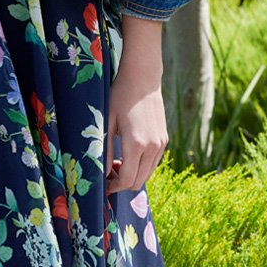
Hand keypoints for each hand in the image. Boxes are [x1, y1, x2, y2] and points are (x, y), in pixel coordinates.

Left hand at [106, 19, 166, 194]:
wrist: (143, 79)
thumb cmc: (119, 97)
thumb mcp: (107, 124)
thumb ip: (105, 151)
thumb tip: (102, 175)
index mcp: (137, 144)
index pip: (127, 179)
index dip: (114, 187)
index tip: (103, 185)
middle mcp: (152, 147)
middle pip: (138, 181)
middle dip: (122, 184)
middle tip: (108, 175)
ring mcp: (161, 144)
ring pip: (147, 174)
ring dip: (132, 176)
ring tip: (117, 164)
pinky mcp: (164, 140)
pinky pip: (153, 163)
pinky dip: (141, 167)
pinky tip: (128, 156)